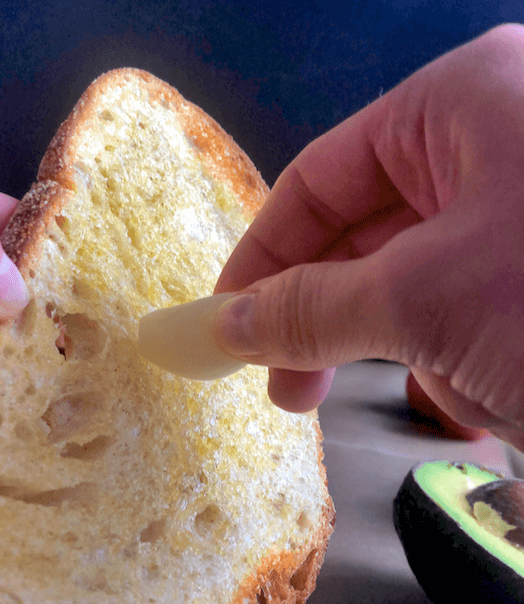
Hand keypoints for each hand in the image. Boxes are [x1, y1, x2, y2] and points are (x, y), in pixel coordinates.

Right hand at [214, 24, 523, 450]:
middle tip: (277, 384)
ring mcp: (521, 207)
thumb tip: (221, 325)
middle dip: (315, 311)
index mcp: (463, 102)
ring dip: (385, 340)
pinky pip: (458, 304)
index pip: (319, 176)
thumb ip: (308, 309)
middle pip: (360, 229)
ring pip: (409, 276)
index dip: (259, 253)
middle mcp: (494, 140)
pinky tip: (461, 383)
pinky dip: (441, 350)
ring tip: (382, 390)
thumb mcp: (423, 302)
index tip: (221, 321)